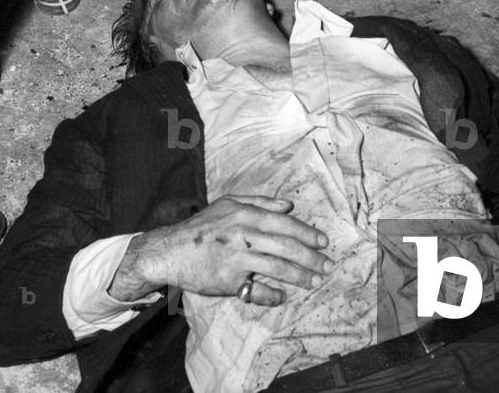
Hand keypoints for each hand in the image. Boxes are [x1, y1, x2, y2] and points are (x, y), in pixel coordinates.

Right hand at [111, 196, 331, 306]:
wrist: (171, 249)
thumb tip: (289, 205)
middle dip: (311, 257)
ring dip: (299, 276)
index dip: (307, 233)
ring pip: (276, 268)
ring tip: (314, 281)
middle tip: (327, 266)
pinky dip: (271, 295)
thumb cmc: (203, 226)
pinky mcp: (227, 281)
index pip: (285, 224)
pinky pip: (255, 290)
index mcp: (246, 214)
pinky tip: (282, 296)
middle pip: (286, 247)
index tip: (323, 242)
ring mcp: (236, 259)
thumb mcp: (229, 204)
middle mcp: (244, 235)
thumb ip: (260, 202)